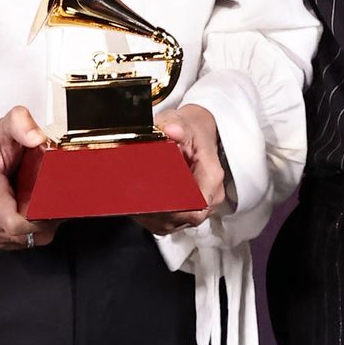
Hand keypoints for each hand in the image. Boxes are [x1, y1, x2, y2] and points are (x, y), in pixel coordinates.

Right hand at [0, 106, 54, 251]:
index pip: (15, 224)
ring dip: (43, 225)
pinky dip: (35, 231)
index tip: (53, 204)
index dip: (40, 219)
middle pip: (29, 233)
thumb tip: (37, 137)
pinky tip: (35, 213)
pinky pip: (24, 243)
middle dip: (48, 218)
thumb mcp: (2, 129)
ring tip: (45, 204)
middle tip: (57, 198)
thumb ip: (20, 124)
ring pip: (30, 240)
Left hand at [139, 104, 232, 234]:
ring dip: (150, 215)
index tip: (150, 201)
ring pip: (172, 223)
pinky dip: (151, 216)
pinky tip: (138, 204)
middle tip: (132, 199)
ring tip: (132, 200)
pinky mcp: (185, 211)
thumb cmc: (191, 130)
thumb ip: (175, 124)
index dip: (173, 209)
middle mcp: (209, 196)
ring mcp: (198, 206)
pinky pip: (168, 222)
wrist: (197, 133)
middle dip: (155, 212)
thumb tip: (172, 131)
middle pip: (181, 218)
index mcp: (211, 176)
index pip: (196, 206)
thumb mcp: (182, 121)